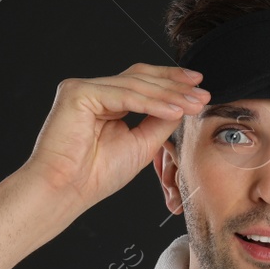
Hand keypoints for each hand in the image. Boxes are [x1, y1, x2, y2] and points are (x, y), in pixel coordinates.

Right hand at [20, 63, 210, 211]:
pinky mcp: (77, 92)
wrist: (66, 190)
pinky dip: (151, 103)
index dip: (171, 83)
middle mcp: (93, 90)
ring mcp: (83, 88)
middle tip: (202, 92)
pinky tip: (173, 111)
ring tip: (193, 104)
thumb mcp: (142, 144)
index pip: (142, 83)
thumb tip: (184, 105)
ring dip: (169, 95)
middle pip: (140, 78)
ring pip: (135, 85)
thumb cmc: (96, 174)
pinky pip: (123, 95)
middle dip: (175, 86)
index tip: (199, 88)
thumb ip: (160, 121)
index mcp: (106, 101)